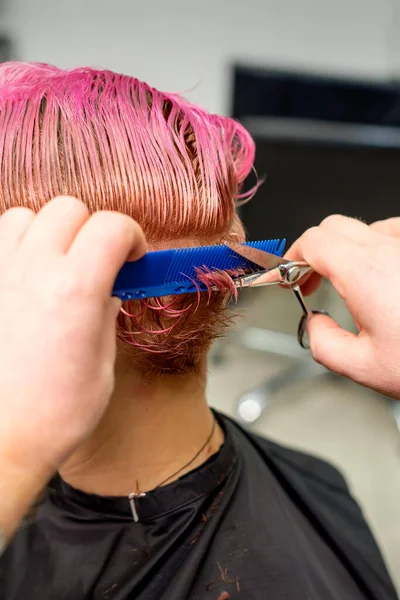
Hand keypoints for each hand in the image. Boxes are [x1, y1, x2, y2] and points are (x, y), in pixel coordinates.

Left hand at [0, 196, 145, 476]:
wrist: (0, 442)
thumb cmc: (51, 417)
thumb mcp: (102, 365)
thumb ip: (106, 313)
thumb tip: (109, 287)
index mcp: (75, 292)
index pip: (112, 226)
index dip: (132, 236)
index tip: (132, 256)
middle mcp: (31, 273)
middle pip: (68, 209)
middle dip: (91, 228)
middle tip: (97, 259)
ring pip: (24, 215)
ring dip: (47, 231)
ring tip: (55, 262)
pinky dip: (14, 246)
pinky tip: (24, 276)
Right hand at [286, 215, 399, 398]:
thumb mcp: (364, 367)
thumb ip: (322, 343)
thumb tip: (314, 324)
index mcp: (366, 274)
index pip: (313, 241)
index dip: (292, 257)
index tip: (289, 276)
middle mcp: (390, 249)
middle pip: (335, 227)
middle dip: (314, 250)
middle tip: (310, 279)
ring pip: (366, 229)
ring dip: (347, 250)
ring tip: (349, 282)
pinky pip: (394, 234)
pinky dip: (378, 248)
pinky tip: (383, 275)